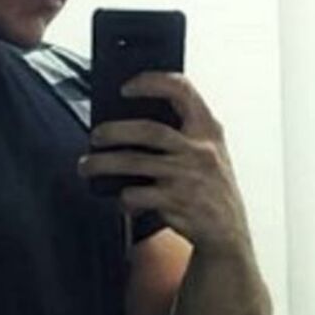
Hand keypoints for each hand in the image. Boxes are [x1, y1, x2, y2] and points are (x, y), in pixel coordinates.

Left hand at [77, 72, 250, 255]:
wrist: (228, 233)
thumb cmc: (211, 187)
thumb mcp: (209, 152)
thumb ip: (182, 134)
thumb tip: (128, 125)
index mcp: (209, 130)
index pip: (183, 91)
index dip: (152, 82)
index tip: (126, 87)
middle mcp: (199, 151)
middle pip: (148, 130)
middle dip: (114, 130)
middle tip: (95, 135)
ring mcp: (188, 177)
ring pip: (134, 162)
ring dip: (102, 163)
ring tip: (87, 165)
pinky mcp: (176, 203)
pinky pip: (137, 195)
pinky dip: (123, 197)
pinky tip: (121, 199)